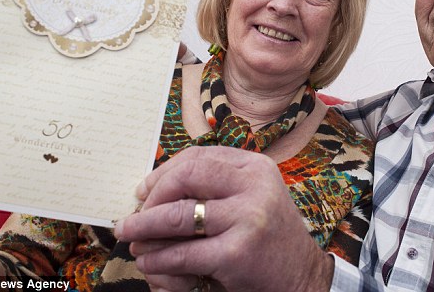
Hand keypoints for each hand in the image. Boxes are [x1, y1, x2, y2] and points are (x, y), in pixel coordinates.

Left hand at [115, 146, 333, 291]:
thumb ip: (215, 185)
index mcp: (255, 167)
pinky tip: (149, 261)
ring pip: (178, 216)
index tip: (144, 190)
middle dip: (152, 197)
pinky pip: (184, 253)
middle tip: (135, 215)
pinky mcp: (237, 253)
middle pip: (186, 177)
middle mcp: (254, 186)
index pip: (198, 157)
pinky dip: (158, 258)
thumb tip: (154, 186)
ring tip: (131, 236)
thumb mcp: (251, 197)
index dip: (163, 172)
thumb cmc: (267, 235)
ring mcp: (247, 218)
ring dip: (145, 227)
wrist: (302, 276)